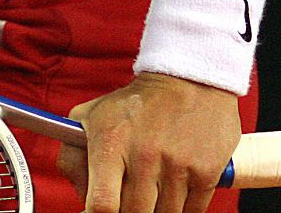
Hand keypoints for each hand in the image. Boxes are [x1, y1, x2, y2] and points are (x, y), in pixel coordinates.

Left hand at [56, 73, 239, 212]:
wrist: (190, 79)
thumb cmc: (134, 104)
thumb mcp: (91, 116)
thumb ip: (74, 157)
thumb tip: (79, 197)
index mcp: (110, 143)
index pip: (102, 203)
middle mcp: (145, 156)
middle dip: (128, 211)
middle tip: (128, 198)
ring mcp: (178, 166)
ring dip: (156, 211)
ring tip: (152, 191)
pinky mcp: (207, 173)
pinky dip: (181, 209)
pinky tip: (173, 191)